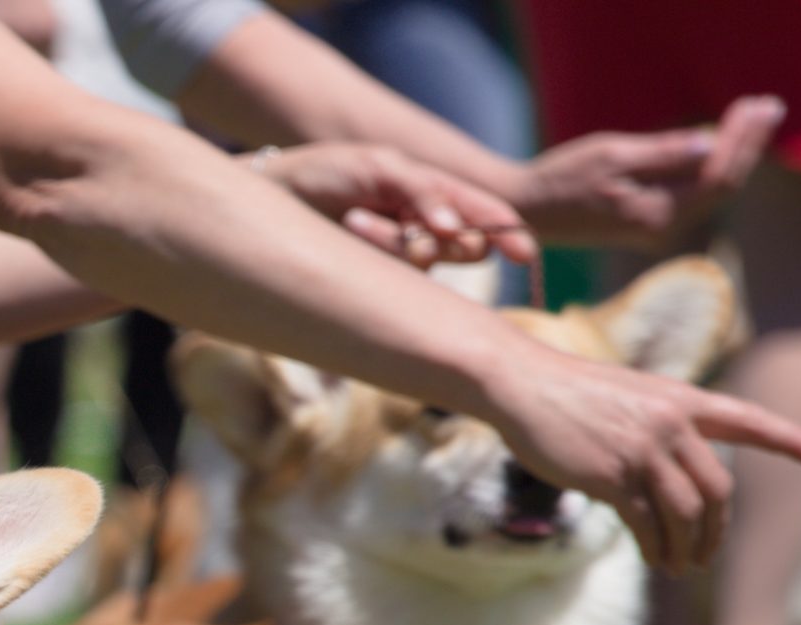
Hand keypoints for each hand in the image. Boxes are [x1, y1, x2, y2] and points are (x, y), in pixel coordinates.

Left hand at [256, 143, 539, 267]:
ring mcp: (403, 257)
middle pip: (468, 248)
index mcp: (438, 193)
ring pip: (429, 263)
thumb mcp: (379, 168)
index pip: (487, 215)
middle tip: (405, 220)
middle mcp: (428, 227)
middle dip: (441, 236)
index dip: (509, 234)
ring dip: (397, 241)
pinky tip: (351, 230)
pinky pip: (398, 278)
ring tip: (357, 218)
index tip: (523, 255)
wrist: (277, 195)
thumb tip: (454, 227)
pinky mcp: (379, 280)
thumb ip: (421, 190)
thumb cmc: (328, 173)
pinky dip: (379, 253)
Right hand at [480, 342, 800, 571]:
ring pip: (686, 512)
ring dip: (688, 547)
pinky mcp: (611, 476)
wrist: (524, 385)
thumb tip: (670, 476)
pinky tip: (654, 558)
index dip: (790, 440)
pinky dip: (656, 547)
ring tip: (679, 567)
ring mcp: (643, 450)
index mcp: (684, 401)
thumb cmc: (569, 394)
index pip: (750, 421)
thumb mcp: (631, 398)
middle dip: (716, 530)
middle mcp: (672, 424)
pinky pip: (646, 522)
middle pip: (717, 488)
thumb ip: (661, 429)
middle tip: (705, 555)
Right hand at [509, 95, 783, 249]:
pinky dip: (715, 167)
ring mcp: (660, 229)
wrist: (531, 212)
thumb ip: (662, 153)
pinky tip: (724, 144)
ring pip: (714, 191)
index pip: (719, 175)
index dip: (744, 140)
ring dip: (737, 153)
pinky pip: (697, 195)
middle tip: (769, 105)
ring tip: (755, 118)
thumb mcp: (612, 154)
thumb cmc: (564, 178)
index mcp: (657, 212)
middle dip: (749, 144)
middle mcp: (665, 227)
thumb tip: (709, 146)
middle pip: (724, 185)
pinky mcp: (653, 223)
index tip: (758, 105)